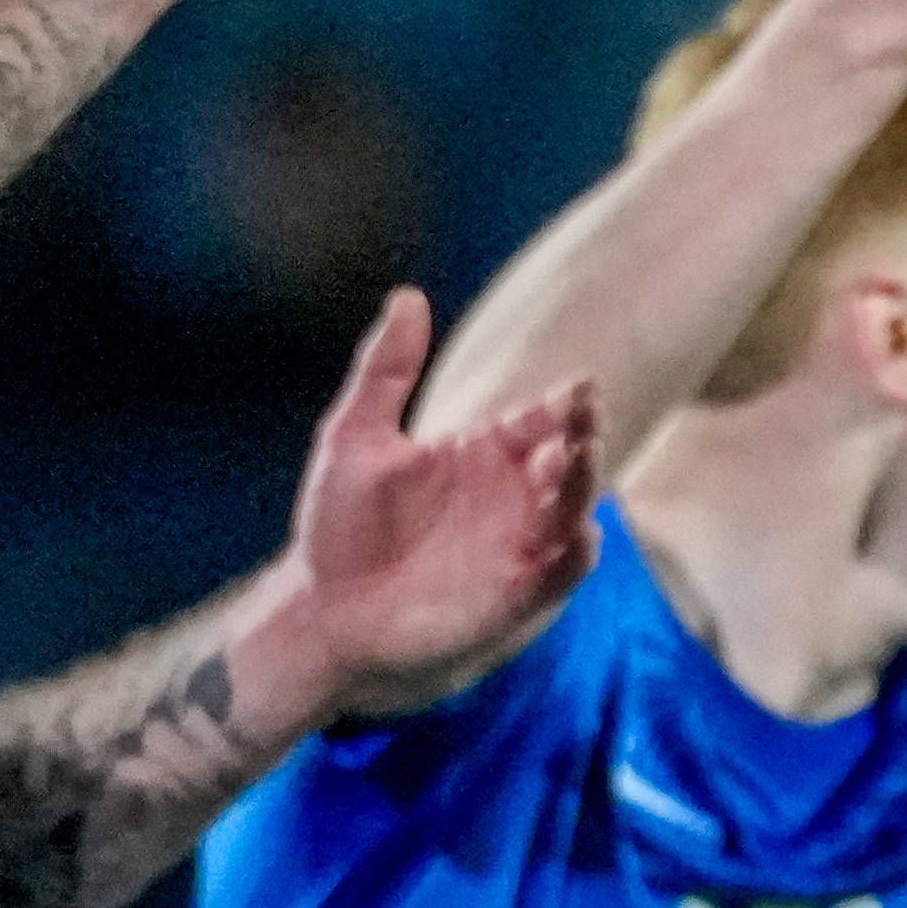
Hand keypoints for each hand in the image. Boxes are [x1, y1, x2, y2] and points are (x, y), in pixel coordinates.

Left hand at [267, 286, 597, 722]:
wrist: (322, 611)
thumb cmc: (338, 529)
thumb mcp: (355, 437)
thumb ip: (385, 370)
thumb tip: (409, 296)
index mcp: (482, 456)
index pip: (540, 420)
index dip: (566, 404)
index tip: (580, 386)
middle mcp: (510, 499)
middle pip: (569, 461)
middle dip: (584, 438)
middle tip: (584, 418)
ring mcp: (517, 547)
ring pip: (573, 512)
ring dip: (584, 488)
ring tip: (581, 460)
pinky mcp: (515, 597)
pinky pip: (561, 574)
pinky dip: (576, 555)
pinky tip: (579, 533)